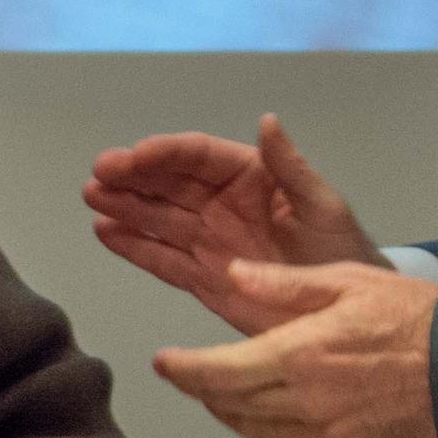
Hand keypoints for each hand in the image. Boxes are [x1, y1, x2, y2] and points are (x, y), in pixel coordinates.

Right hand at [86, 114, 381, 333]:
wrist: (344, 317)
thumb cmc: (343, 254)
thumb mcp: (323, 206)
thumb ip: (291, 167)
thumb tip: (267, 120)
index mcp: (251, 178)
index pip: (200, 158)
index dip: (167, 154)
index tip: (137, 155)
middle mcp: (221, 204)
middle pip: (169, 184)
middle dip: (134, 177)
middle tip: (100, 174)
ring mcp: (208, 241)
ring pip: (158, 218)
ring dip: (125, 206)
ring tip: (93, 198)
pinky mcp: (201, 277)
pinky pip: (161, 258)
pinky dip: (133, 246)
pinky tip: (105, 232)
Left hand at [151, 259, 437, 437]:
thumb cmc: (415, 318)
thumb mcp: (346, 280)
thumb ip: (281, 284)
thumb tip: (232, 274)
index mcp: (299, 354)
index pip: (218, 371)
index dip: (183, 370)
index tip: (163, 362)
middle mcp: (305, 399)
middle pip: (228, 404)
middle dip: (200, 387)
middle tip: (185, 371)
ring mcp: (325, 431)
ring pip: (253, 428)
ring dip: (228, 409)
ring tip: (218, 388)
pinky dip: (266, 427)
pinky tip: (267, 408)